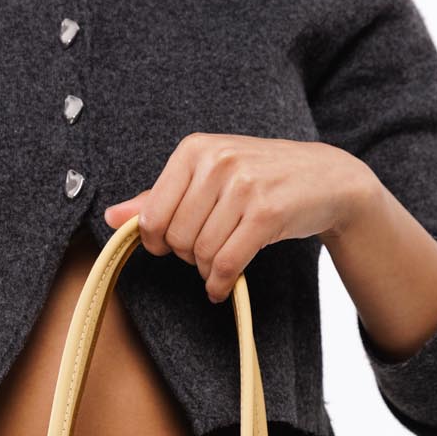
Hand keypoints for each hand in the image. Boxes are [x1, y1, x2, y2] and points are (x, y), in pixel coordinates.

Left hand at [104, 132, 377, 302]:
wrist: (325, 177)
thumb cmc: (260, 178)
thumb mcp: (207, 178)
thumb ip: (158, 198)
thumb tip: (111, 217)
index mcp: (194, 149)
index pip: (151, 217)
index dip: (159, 242)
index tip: (175, 243)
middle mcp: (218, 161)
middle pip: (176, 238)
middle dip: (188, 256)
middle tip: (206, 252)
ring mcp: (244, 185)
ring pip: (202, 254)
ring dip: (208, 272)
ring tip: (220, 266)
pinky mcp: (267, 212)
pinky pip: (228, 263)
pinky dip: (222, 284)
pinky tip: (224, 286)